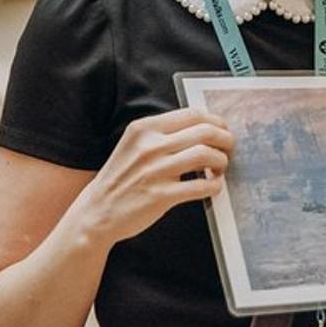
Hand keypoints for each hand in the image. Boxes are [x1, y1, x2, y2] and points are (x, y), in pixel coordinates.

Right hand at [72, 108, 233, 244]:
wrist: (97, 212)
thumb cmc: (121, 178)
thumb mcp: (135, 145)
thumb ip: (163, 134)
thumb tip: (204, 128)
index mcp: (144, 128)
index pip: (192, 114)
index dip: (215, 121)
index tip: (223, 130)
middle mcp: (149, 146)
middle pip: (204, 131)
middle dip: (225, 139)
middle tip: (229, 149)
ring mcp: (155, 171)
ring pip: (205, 155)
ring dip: (221, 161)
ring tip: (221, 168)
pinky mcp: (160, 196)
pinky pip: (200, 186)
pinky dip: (214, 185)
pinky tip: (213, 186)